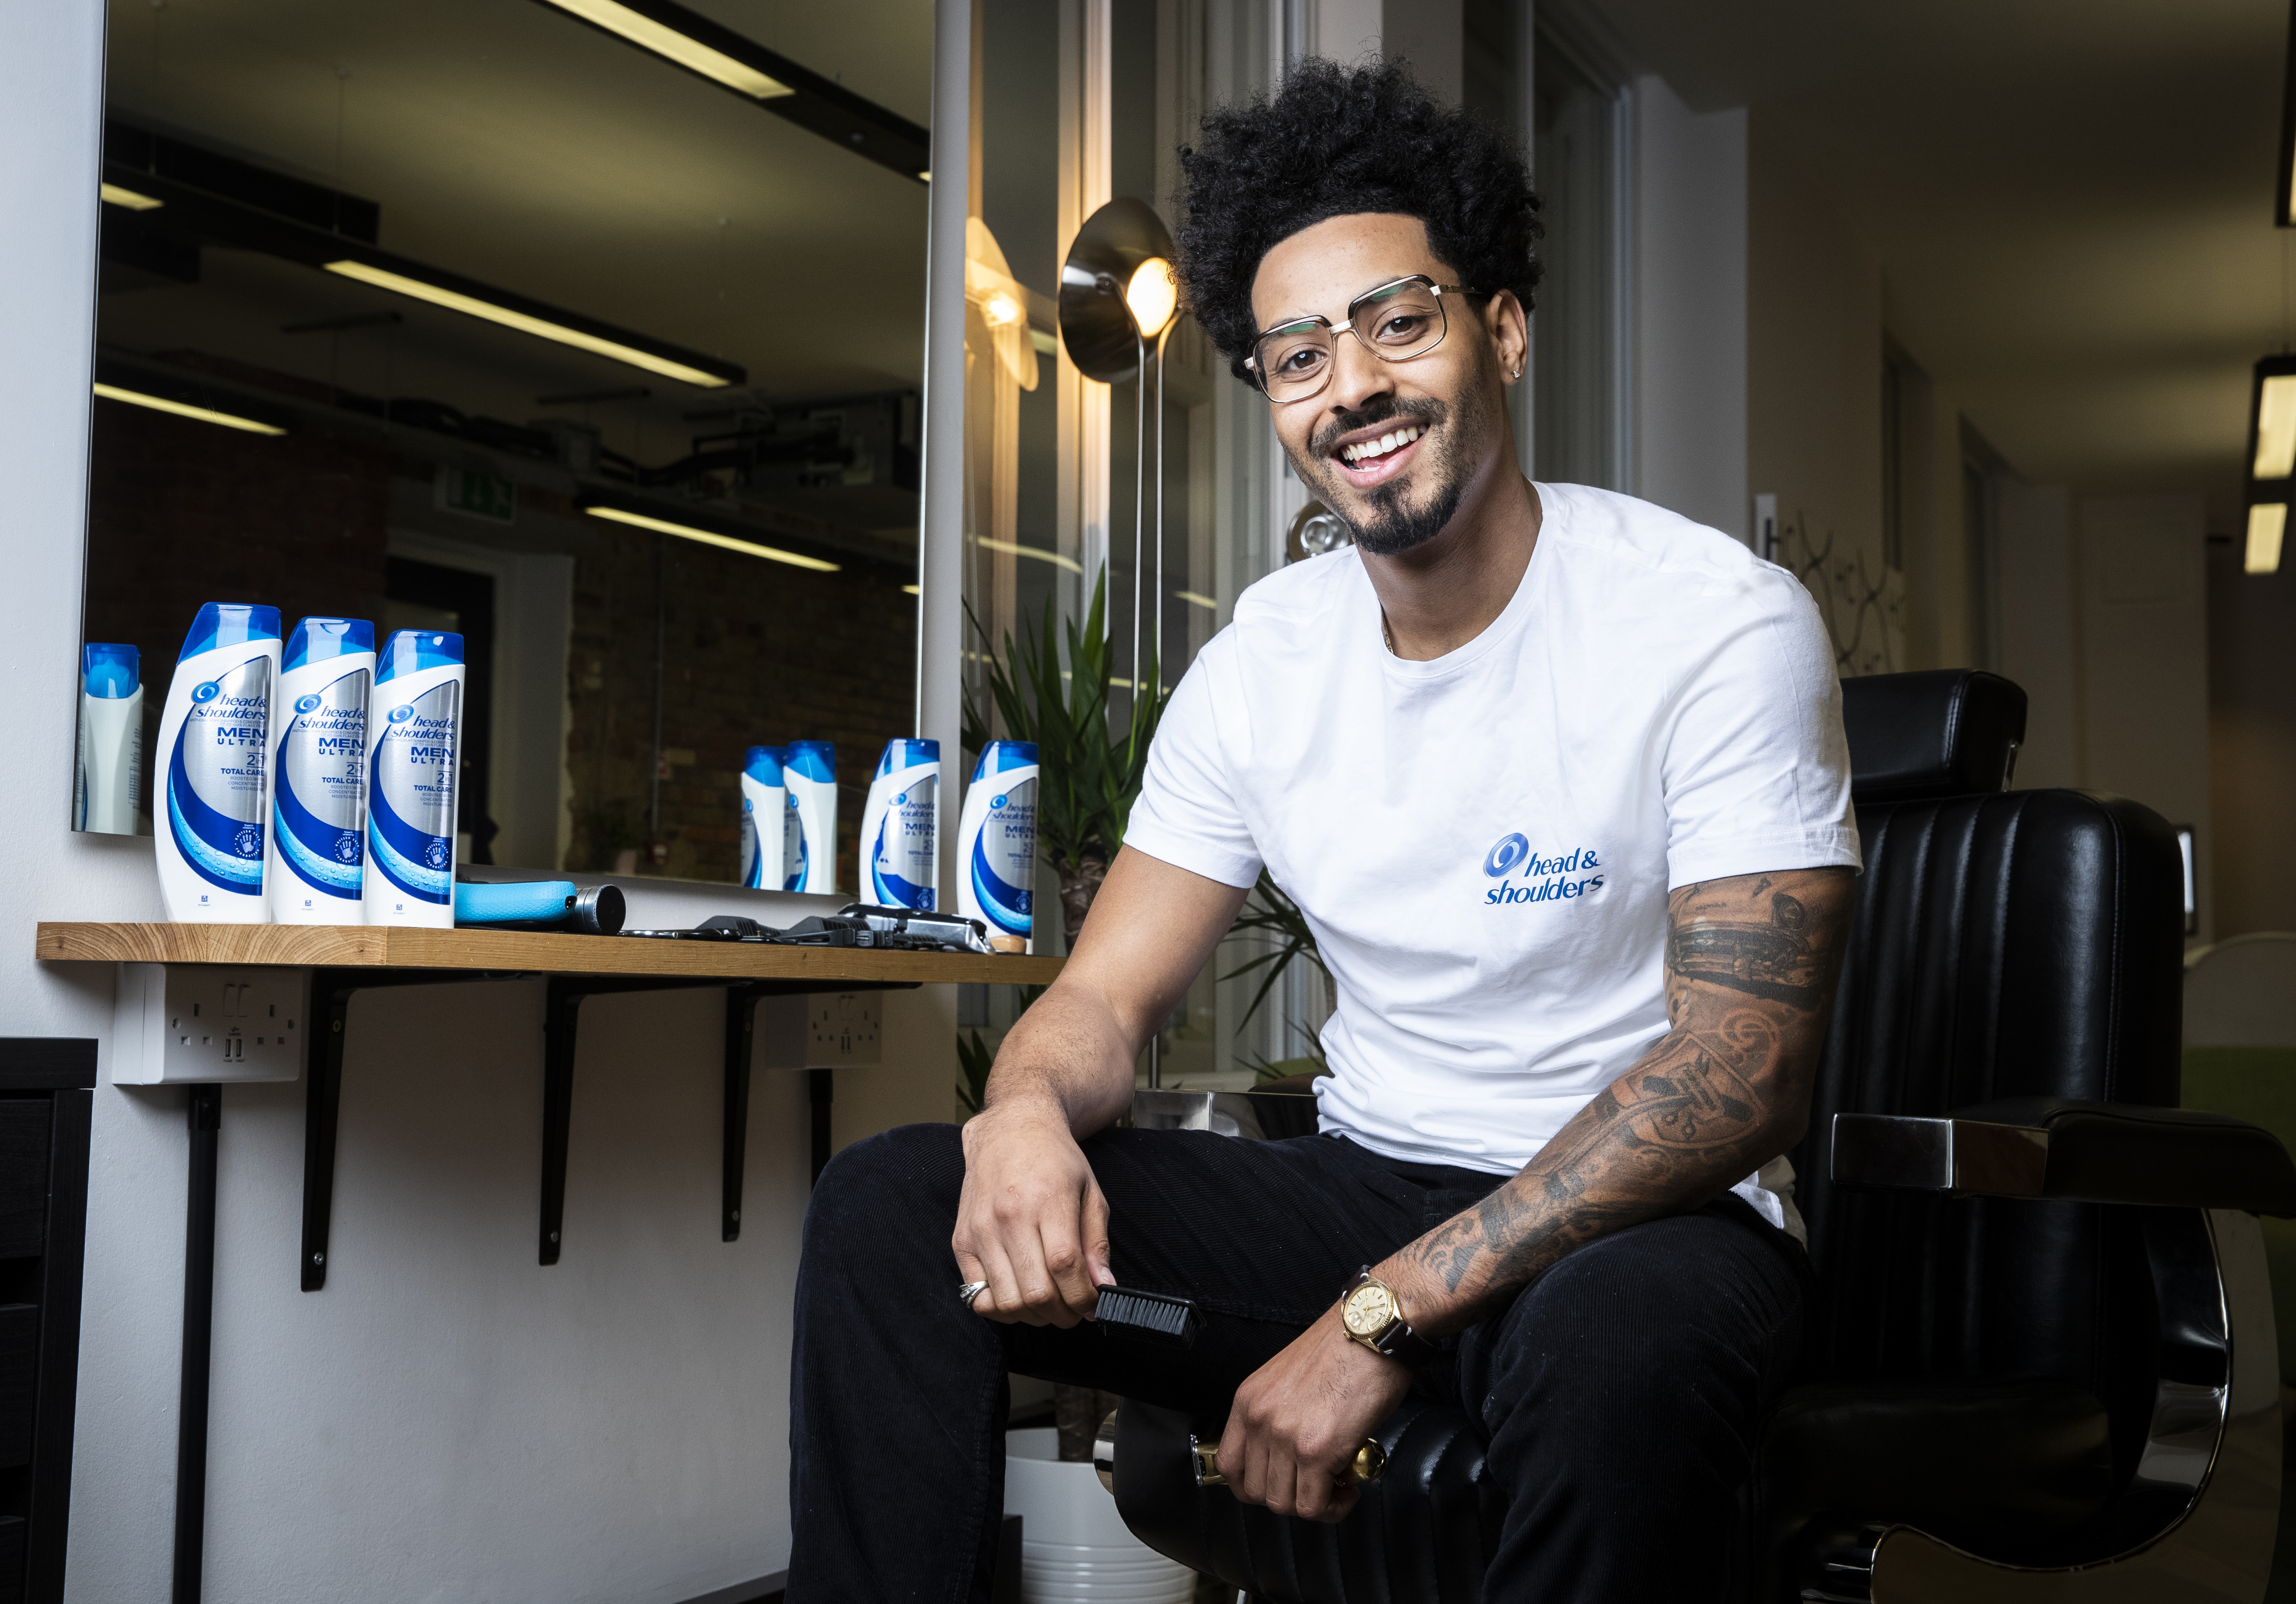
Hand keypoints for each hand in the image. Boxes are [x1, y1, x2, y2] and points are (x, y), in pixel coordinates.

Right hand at [953, 1100, 1111, 1326]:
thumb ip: (1097, 1243)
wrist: (1009, 1129)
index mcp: (1047, 1200)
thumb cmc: (1055, 1160)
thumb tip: (1103, 1289)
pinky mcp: (961, 1241)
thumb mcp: (1090, 1192)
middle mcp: (1009, 1216)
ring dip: (1034, 1317)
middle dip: (1063, 1315)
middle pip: (1036, 1292)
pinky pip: (976, 1294)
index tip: (1094, 1306)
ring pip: (1006, 1301)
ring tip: (1049, 1306)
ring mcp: (980, 1230)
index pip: (1066, 1267)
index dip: (1083, 1298)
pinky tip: (1019, 1296)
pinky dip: (1000, 1308)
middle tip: (1074, 1311)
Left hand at [1219, 1304, 1410, 1521]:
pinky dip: (1332, 1508)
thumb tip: (1285, 1458)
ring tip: (1335, 1485)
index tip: (1279, 1484)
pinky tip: (1348, 1489)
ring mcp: (1285, 1437)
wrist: (1374, 1330)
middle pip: (1255, 1491)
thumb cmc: (1343, 1349)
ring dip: (1312, 1503)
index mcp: (1248, 1400)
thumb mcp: (1288, 1380)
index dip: (1253, 1486)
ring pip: (1283, 1503)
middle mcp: (1260, 1419)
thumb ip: (1277, 1416)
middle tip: (1315, 1485)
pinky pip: (1313, 1506)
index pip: (1229, 1466)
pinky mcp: (1317, 1451)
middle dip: (1288, 1496)